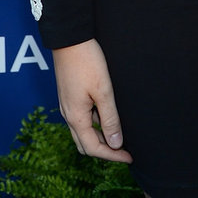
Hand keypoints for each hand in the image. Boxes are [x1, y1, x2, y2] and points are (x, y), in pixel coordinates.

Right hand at [51, 38, 131, 161]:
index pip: (93, 148)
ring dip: (99, 138)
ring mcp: (67, 106)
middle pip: (85, 144)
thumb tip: (116, 144)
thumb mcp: (103, 91)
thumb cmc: (87, 62)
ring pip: (82, 133)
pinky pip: (80, 120)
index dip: (112, 156)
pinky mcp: (69, 97)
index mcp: (75, 117)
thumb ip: (110, 119)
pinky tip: (107, 117)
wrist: (69, 39)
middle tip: (125, 151)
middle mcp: (68, 115)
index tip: (130, 158)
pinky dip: (94, 126)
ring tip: (120, 135)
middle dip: (104, 151)